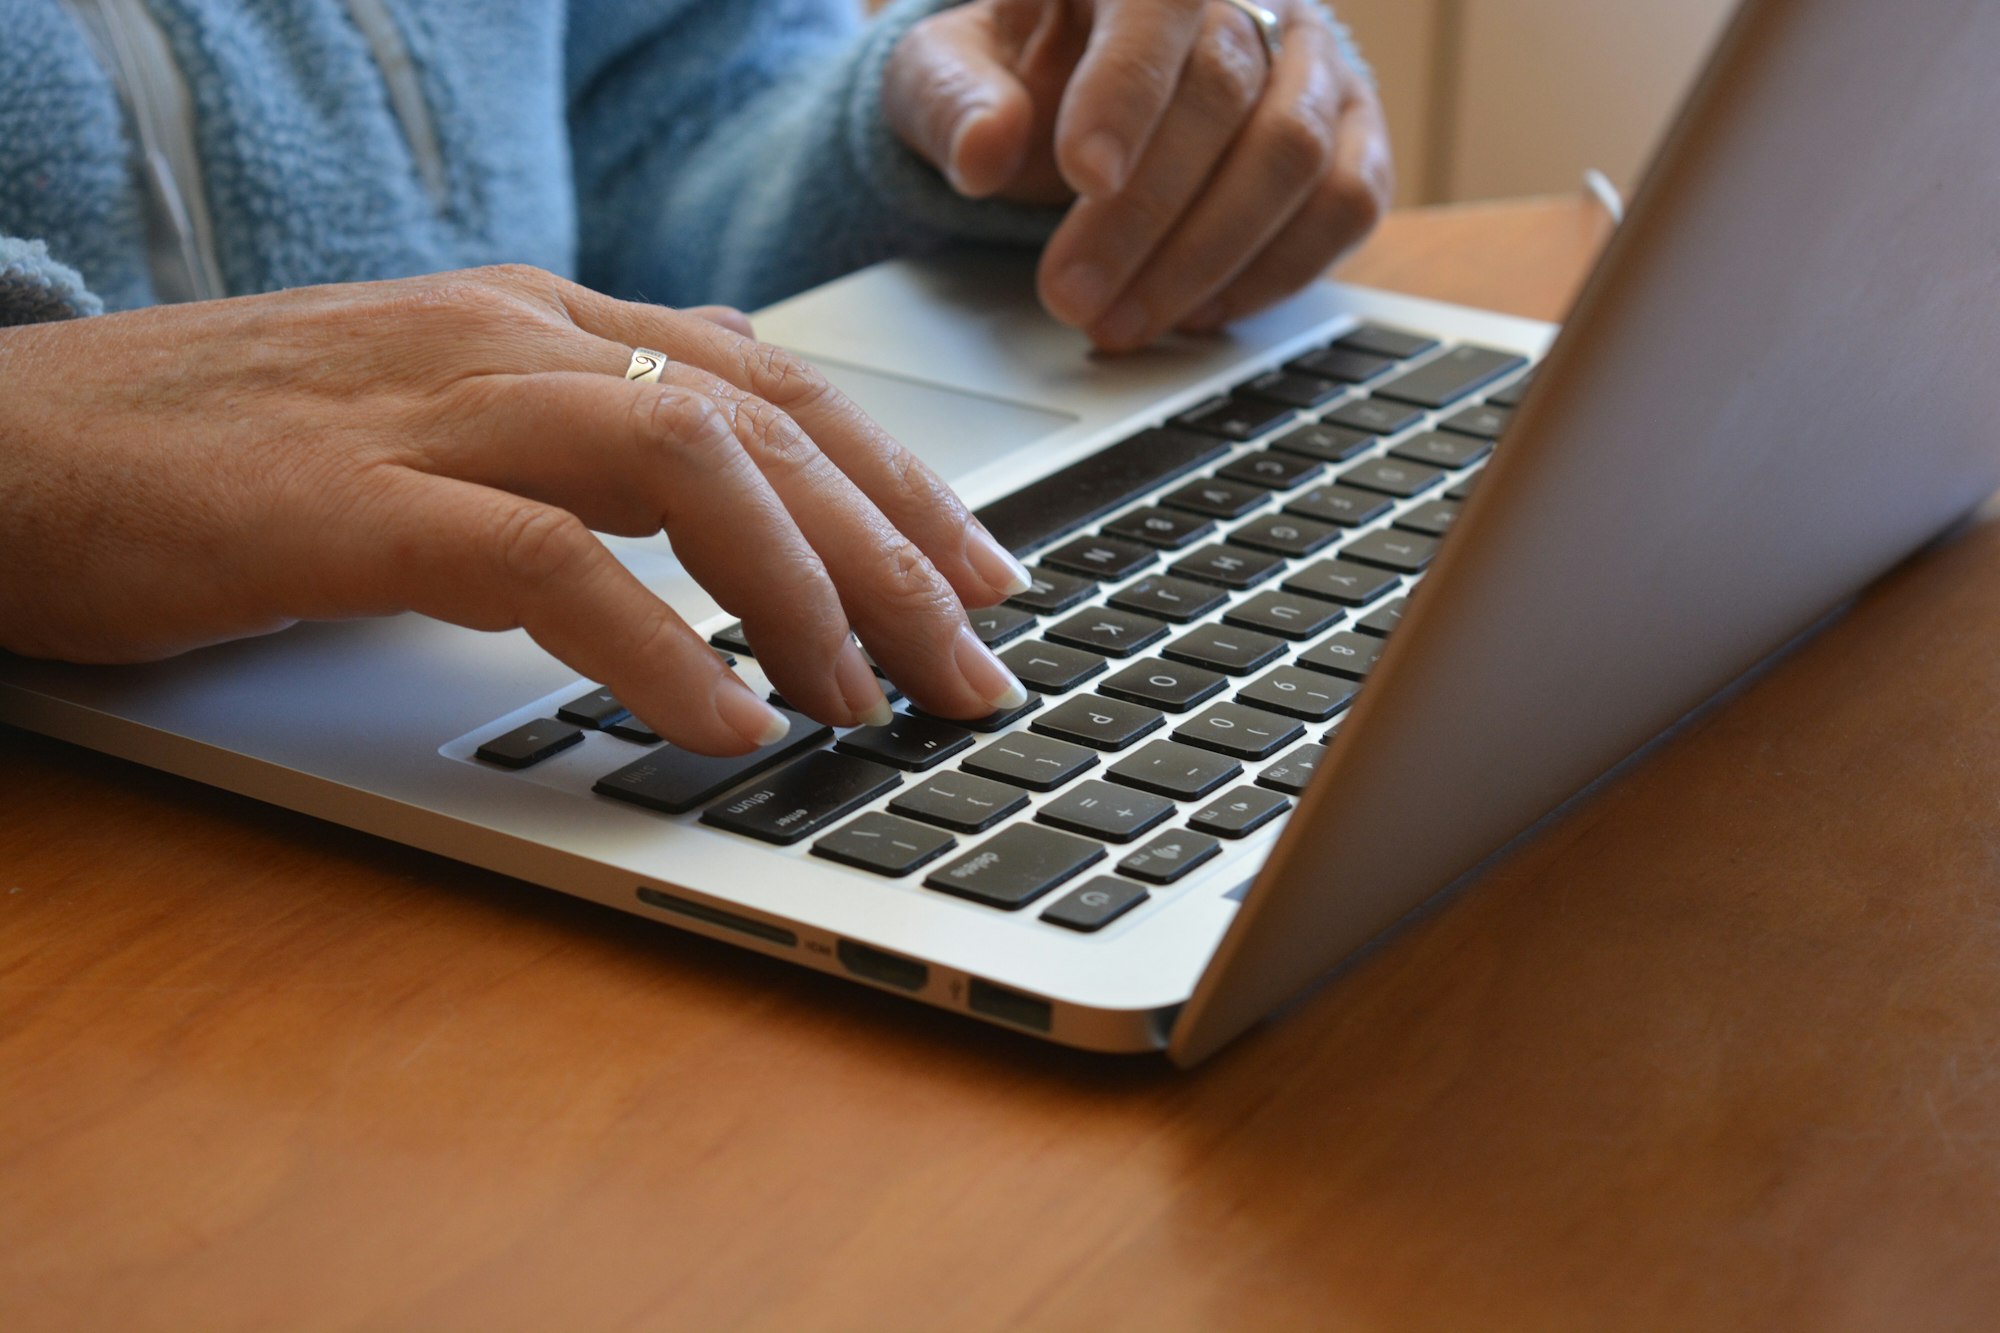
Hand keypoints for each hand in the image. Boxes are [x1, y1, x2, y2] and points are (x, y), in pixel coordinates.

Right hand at [0, 267, 1032, 753]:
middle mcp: (508, 339)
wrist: (1, 443)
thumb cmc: (219, 455)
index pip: (773, 385)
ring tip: (866, 702)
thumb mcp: (435, 427)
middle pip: (766, 425)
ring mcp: (428, 408)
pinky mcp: (346, 502)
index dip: (900, 482)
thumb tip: (725, 506)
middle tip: (974, 670)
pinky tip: (724, 726)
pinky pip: (547, 563)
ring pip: (689, 466)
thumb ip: (575, 447)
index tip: (984, 577)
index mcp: (538, 320)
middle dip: (898, 555)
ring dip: (806, 592)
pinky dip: (657, 648)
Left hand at [884, 0, 1391, 350]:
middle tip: (1072, 297)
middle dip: (1144, 214)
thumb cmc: (1014, 77)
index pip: (1154, 9)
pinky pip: (1346, 205)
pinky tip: (1195, 313)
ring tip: (1121, 323)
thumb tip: (981, 150)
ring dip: (1205, 258)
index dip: (1125, 92)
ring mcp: (1311, 63)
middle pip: (1224, 92)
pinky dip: (1273, 273)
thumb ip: (956, 103)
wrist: (1078, 93)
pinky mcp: (1353, 134)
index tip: (1084, 176)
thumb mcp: (950, 75)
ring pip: (1294, 154)